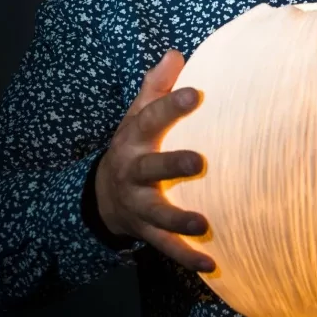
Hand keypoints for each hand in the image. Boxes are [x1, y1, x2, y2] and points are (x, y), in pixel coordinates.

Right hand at [94, 50, 214, 272]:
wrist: (103, 196)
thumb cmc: (134, 146)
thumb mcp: (137, 114)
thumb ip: (156, 86)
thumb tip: (176, 52)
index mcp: (135, 138)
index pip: (152, 118)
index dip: (172, 105)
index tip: (197, 93)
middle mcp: (134, 172)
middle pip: (151, 168)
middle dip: (173, 165)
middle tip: (200, 162)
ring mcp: (139, 204)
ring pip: (157, 214)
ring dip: (179, 221)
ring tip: (204, 224)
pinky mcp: (147, 231)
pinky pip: (167, 248)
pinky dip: (188, 258)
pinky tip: (213, 264)